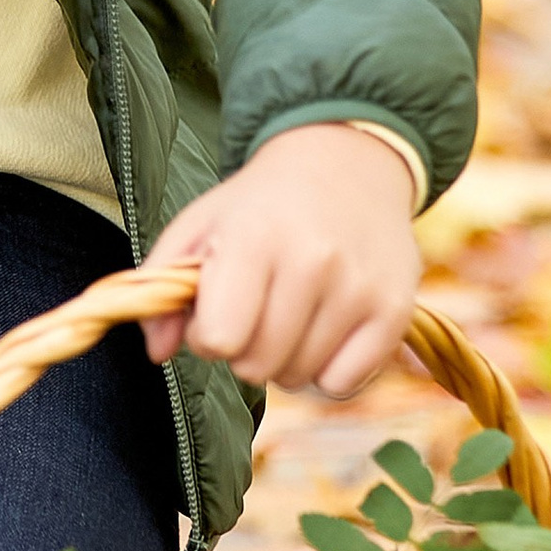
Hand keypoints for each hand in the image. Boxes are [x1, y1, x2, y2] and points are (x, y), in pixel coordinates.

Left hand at [142, 123, 421, 392]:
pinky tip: (326, 328)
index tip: (219, 309)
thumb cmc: (262, 205)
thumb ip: (162, 284)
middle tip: (258, 309)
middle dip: (245, 349)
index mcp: (255, 238)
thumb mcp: (201, 224)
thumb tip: (156, 352)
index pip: (218, 339)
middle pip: (256, 367)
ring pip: (299, 379)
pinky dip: (328, 368)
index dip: (207, 334)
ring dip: (286, 358)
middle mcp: (312, 262)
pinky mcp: (395, 311)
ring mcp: (359, 288)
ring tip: (293, 311)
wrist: (348, 166)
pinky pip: (343, 384)